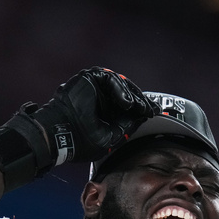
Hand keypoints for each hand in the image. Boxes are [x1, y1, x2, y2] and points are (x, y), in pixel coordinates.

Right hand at [14, 67, 157, 167]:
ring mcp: (95, 87)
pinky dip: (120, 90)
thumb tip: (144, 116)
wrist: (62, 134)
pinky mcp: (89, 77)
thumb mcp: (112, 136)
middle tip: (151, 109)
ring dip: (132, 97)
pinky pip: (110, 78)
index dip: (142, 108)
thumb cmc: (80, 140)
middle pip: (128, 94)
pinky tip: (127, 102)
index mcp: (106, 111)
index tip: (155, 112)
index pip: (128, 106)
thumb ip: (128, 126)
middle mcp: (101, 98)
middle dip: (141, 102)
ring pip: (121, 85)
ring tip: (138, 107)